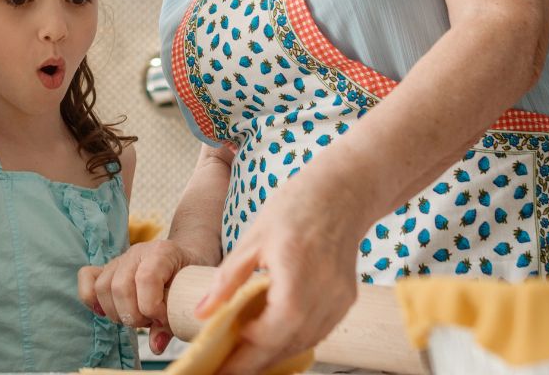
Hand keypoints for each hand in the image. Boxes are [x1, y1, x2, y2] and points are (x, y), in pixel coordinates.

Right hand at [77, 239, 195, 353]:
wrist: (186, 258)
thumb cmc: (188, 277)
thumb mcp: (188, 296)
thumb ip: (172, 321)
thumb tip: (156, 345)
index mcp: (161, 252)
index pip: (146, 278)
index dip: (152, 307)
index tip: (163, 319)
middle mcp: (137, 252)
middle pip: (120, 287)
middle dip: (133, 315)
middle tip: (149, 322)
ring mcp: (120, 259)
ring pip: (102, 287)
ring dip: (116, 312)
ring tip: (135, 318)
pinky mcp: (107, 268)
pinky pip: (87, 278)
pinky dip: (91, 298)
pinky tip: (106, 312)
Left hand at [198, 171, 362, 374]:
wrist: (342, 191)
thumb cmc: (296, 205)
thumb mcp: (252, 238)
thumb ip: (227, 280)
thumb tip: (203, 312)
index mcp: (295, 280)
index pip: (267, 335)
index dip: (243, 356)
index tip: (220, 367)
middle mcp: (322, 297)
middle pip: (286, 346)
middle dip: (255, 363)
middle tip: (227, 369)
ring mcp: (339, 301)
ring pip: (305, 344)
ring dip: (275, 354)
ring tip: (245, 358)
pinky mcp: (346, 300)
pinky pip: (319, 332)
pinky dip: (295, 339)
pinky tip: (274, 338)